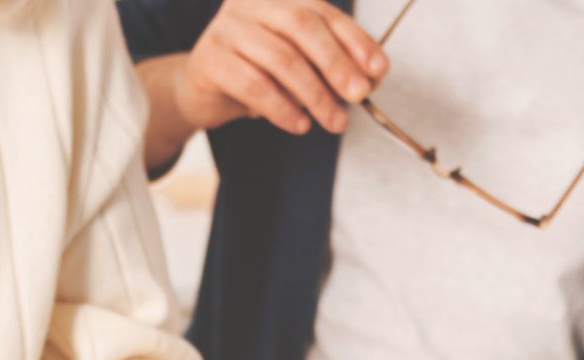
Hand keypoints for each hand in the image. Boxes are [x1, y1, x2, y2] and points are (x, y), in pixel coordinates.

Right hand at [176, 0, 386, 136]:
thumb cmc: (260, 73)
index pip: (323, 12)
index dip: (355, 40)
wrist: (205, 90)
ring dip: (314, 95)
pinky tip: (300, 124)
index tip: (378, 71)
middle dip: (336, 64)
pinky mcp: (210, 59)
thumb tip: (371, 78)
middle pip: (301, 26)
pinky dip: (283, 109)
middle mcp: (251, 3)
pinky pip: (254, 85)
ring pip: (280, 58)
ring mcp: (227, 28)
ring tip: (334, 121)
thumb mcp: (301, 63)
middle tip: (357, 96)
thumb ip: (333, 64)